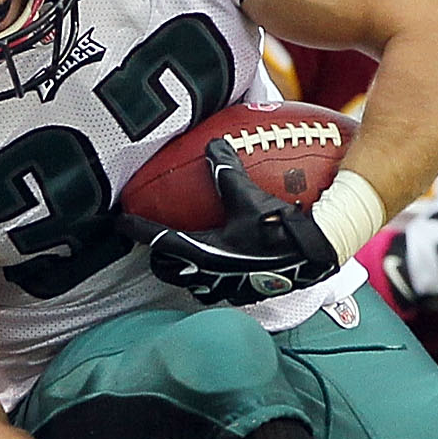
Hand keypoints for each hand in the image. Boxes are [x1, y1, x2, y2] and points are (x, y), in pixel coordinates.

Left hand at [136, 140, 343, 307]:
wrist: (317, 257)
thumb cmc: (283, 230)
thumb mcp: (251, 198)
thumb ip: (227, 173)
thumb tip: (214, 145)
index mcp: (203, 253)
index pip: (158, 240)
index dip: (138, 229)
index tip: (121, 222)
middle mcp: (208, 276)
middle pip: (166, 268)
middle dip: (156, 255)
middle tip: (153, 239)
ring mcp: (225, 289)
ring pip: (189, 283)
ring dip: (181, 269)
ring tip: (183, 254)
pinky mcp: (243, 293)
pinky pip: (216, 287)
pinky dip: (211, 276)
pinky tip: (222, 264)